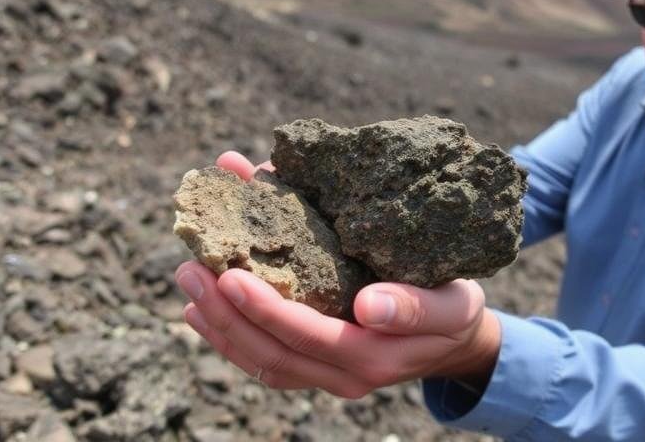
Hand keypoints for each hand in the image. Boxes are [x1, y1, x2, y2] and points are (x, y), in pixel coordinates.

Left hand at [174, 151, 501, 397]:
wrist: (456, 342)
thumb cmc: (455, 310)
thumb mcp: (454, 303)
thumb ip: (417, 307)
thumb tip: (368, 305)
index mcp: (374, 356)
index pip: (307, 337)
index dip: (265, 310)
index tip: (229, 276)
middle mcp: (343, 375)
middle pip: (271, 353)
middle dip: (225, 314)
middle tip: (189, 269)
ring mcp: (326, 376)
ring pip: (260, 361)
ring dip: (218, 325)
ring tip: (188, 283)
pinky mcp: (315, 367)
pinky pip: (266, 360)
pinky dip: (230, 336)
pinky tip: (203, 309)